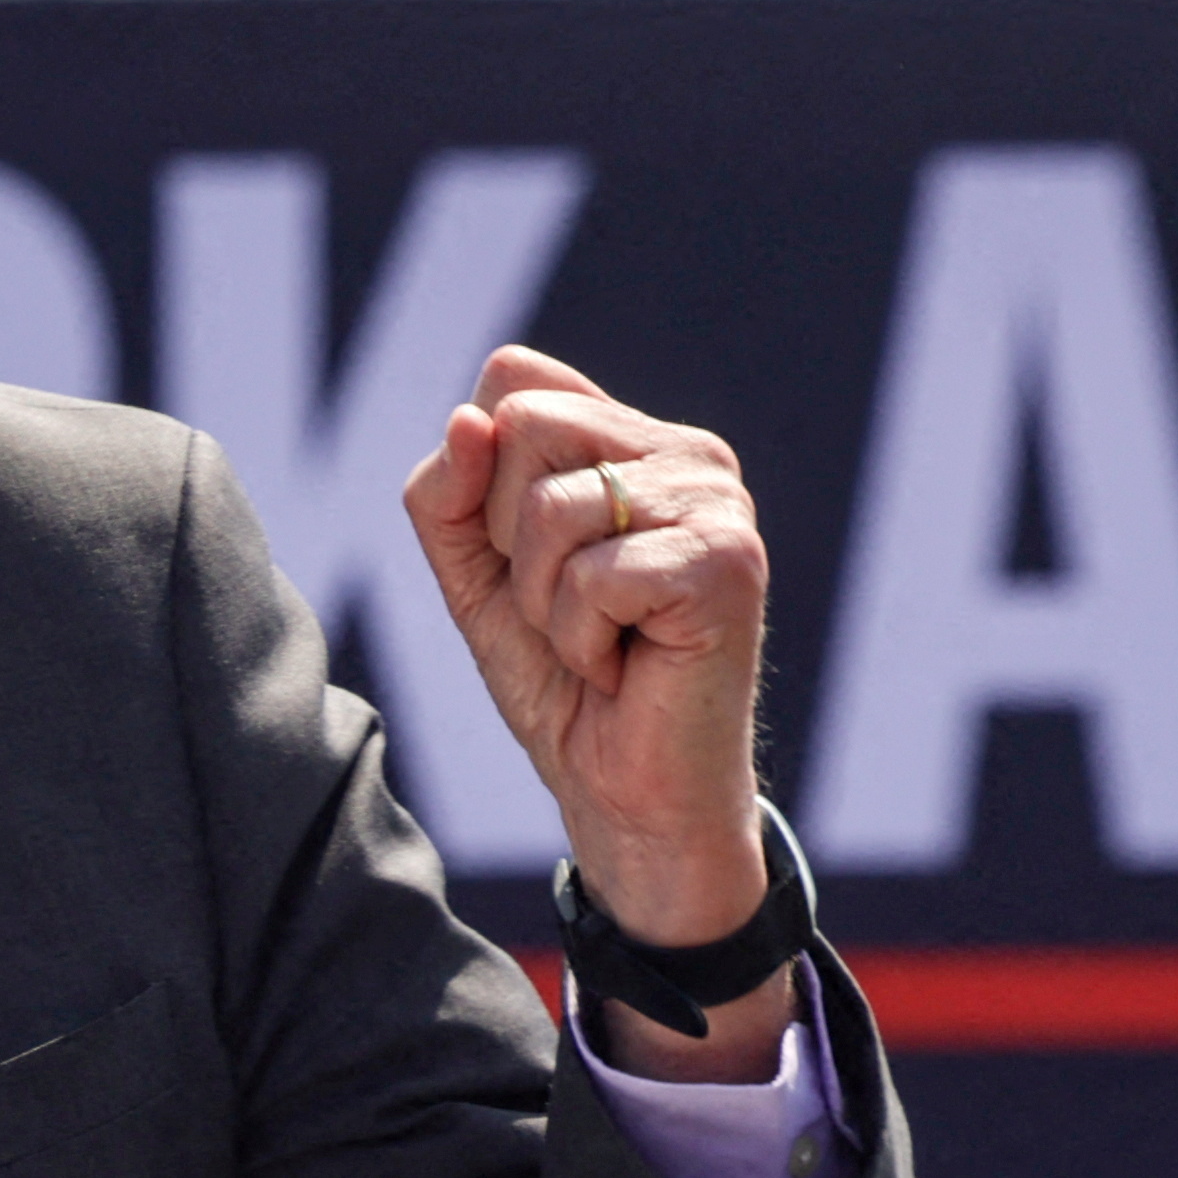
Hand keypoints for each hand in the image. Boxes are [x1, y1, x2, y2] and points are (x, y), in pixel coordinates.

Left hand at [401, 342, 779, 1011]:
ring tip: (600, 642)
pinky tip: (628, 667)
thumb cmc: (561, 682)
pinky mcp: (727, 564)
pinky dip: (581, 639)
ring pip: (551, 506)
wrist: (626, 797)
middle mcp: (689, 454)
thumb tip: (468, 420)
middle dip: (510, 541)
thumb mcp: (474, 574)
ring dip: (545, 602)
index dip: (482, 478)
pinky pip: (592, 576)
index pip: (512, 380)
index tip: (526, 558)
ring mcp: (718, 504)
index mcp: (635, 438)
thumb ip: (450, 492)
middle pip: (524, 426)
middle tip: (569, 608)